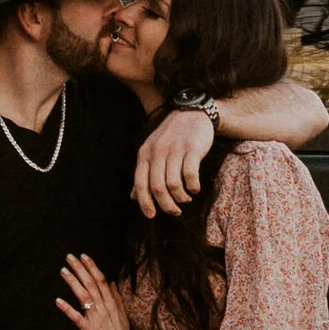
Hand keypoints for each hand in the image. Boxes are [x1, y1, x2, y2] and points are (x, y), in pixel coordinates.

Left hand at [57, 249, 130, 329]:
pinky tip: (57, 301)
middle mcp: (104, 308)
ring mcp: (96, 319)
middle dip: (80, 269)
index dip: (92, 267)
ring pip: (84, 296)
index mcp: (111, 303)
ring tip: (63, 271)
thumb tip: (113, 282)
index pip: (101, 280)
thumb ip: (117, 298)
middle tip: (69, 257)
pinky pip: (76, 318)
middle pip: (91, 284)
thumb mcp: (123, 315)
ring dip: (73, 282)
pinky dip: (67, 309)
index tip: (83, 256)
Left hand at [134, 102, 216, 217]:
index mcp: (145, 154)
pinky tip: (195, 189)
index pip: (140, 183)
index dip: (145, 203)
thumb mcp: (152, 151)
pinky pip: (190, 175)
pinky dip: (193, 187)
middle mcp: (157, 152)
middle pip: (158, 188)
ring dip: (180, 198)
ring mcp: (175, 149)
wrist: (193, 113)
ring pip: (173, 184)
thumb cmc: (172, 136)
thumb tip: (133, 197)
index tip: (151, 216)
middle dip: (166, 205)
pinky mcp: (192, 148)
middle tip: (175, 212)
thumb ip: (144, 173)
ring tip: (185, 199)